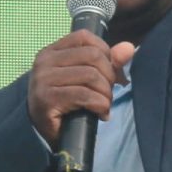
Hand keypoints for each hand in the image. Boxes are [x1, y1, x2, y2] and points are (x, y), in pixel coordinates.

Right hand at [27, 30, 137, 147]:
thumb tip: (129, 47)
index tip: (109, 72)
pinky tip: (101, 113)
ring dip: (105, 93)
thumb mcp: (86, 78)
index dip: (104, 52)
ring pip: (90, 75)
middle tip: (109, 93)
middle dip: (109, 75)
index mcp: (51, 51)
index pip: (84, 37)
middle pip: (92, 55)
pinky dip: (100, 104)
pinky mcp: (47, 99)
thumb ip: (107, 61)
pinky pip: (84, 95)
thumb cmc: (67, 103)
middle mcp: (44, 62)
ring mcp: (43, 80)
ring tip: (105, 105)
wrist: (46, 134)